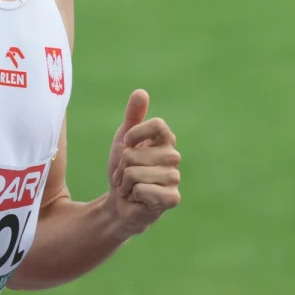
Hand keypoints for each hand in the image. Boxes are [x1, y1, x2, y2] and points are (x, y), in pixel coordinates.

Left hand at [107, 89, 180, 234]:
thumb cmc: (124, 169)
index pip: (157, 124)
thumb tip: (141, 92)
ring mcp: (174, 178)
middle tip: (127, 174)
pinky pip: (142, 189)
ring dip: (125, 182)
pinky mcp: (172, 198)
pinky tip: (138, 198)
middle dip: (123, 166)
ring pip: (135, 172)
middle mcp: (173, 157)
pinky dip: (132, 194)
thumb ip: (133, 116)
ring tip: (131, 186)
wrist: (120, 202)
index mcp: (165, 140)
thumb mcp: (123, 140)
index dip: (135, 134)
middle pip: (135, 153)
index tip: (127, 144)